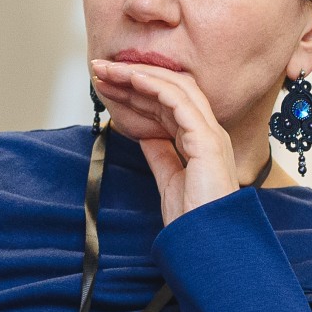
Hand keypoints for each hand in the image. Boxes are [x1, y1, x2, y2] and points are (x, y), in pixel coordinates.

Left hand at [90, 58, 243, 223]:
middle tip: (101, 69)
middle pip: (170, 89)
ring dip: (138, 75)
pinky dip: (155, 86)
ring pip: (175, 88)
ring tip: (109, 70)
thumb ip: (161, 155)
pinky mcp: (206, 140)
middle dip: (133, 75)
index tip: (108, 85)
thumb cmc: (194, 220)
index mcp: (201, 140)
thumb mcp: (170, 181)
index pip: (167, 104)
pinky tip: (133, 79)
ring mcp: (209, 133)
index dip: (136, 91)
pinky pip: (180, 102)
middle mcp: (208, 131)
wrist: (208, 243)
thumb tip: (146, 135)